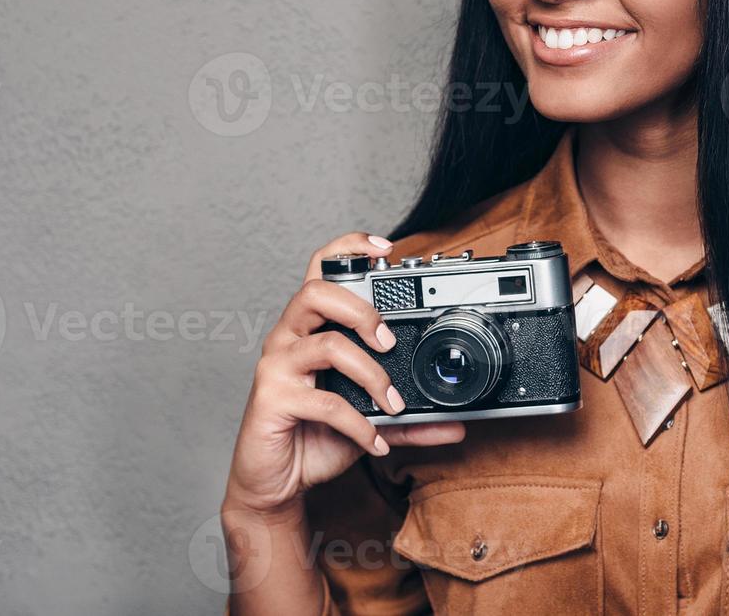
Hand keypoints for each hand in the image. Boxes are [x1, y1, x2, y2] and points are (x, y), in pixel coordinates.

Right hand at [223, 231, 465, 516]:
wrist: (275, 481)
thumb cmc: (314, 436)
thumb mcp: (369, 421)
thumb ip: (410, 420)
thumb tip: (456, 426)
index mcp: (310, 327)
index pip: (320, 269)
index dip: (348, 248)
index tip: (385, 247)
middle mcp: (289, 338)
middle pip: (316, 293)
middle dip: (361, 310)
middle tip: (389, 341)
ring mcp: (278, 367)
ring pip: (325, 345)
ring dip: (370, 373)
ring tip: (393, 401)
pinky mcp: (272, 399)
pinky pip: (324, 402)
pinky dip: (359, 423)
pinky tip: (376, 440)